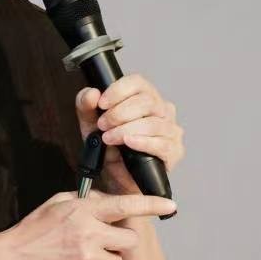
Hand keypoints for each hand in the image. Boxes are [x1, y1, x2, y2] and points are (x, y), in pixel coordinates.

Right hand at [0, 190, 175, 259]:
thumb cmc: (36, 230)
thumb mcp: (59, 202)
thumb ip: (86, 199)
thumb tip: (108, 199)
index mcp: (84, 211)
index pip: (125, 205)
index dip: (151, 204)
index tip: (170, 205)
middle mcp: (89, 234)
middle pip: (129, 240)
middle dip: (120, 240)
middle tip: (101, 240)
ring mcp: (88, 259)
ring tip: (81, 256)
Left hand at [74, 75, 184, 196]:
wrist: (116, 177)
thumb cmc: (109, 146)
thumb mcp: (90, 124)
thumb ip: (86, 105)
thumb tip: (91, 93)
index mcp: (145, 96)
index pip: (138, 82)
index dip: (118, 90)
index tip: (102, 103)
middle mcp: (162, 110)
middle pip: (146, 101)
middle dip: (119, 113)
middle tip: (102, 125)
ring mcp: (170, 129)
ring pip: (153, 122)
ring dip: (126, 129)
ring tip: (109, 138)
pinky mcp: (174, 150)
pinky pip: (162, 143)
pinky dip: (143, 142)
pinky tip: (129, 143)